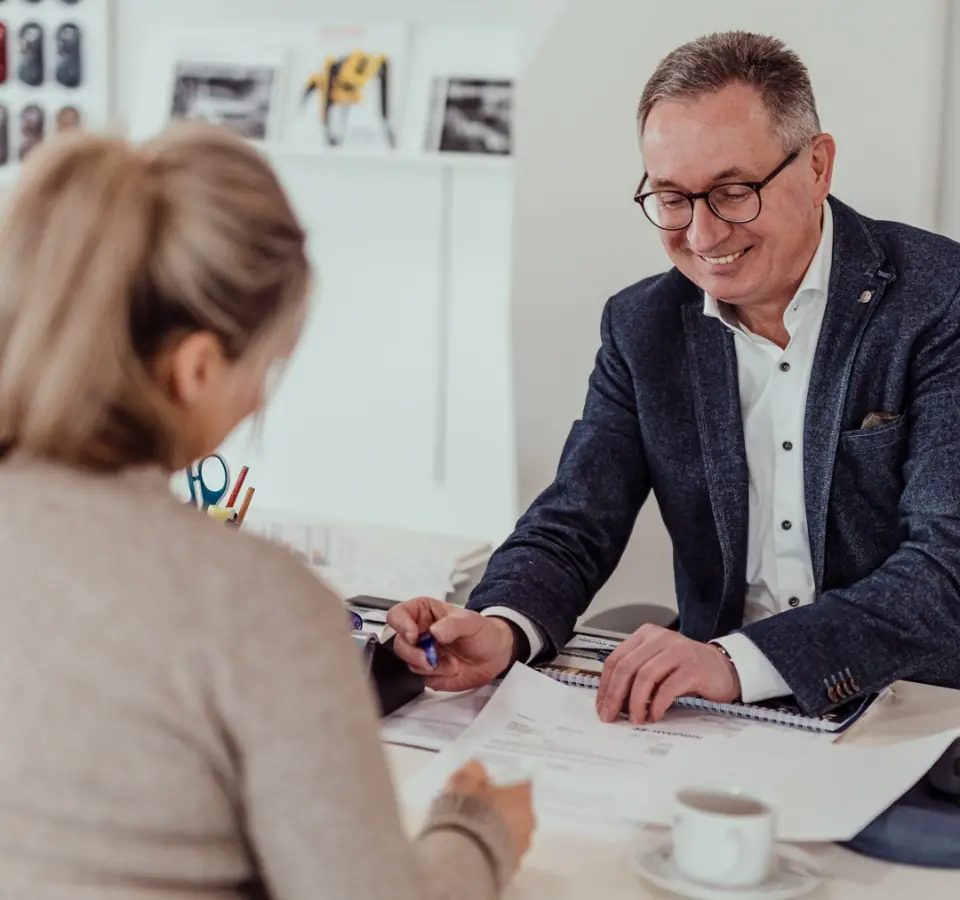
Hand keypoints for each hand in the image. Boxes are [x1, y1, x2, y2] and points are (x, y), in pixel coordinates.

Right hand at [386, 597, 515, 691]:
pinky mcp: (427, 672)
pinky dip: (437, 677)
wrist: (495, 654)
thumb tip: (434, 631)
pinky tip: (451, 669)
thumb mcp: (471, 621)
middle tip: (430, 658)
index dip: (401, 626)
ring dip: (429, 666)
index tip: (414, 636)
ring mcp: (422, 653)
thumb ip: (452, 624)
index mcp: (424, 612)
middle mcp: (419, 632)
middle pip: (398, 643)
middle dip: (414, 653)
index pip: (398, 615)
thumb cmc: (483, 632)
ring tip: (450, 662)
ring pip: (408, 662)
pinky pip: (422, 678)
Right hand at [444, 759, 535, 860]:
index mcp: (522, 795)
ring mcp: (524, 845)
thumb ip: (472, 771)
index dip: (505, 783)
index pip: (521, 782)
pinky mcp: (515, 866)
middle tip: (478, 808)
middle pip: (518, 807)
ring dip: (499, 828)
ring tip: (475, 831)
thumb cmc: (465, 813)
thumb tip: (480, 770)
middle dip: (502, 807)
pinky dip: (495, 847)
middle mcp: (529, 819)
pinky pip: (506, 850)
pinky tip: (477, 847)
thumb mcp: (462, 782)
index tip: (489, 786)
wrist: (464, 859)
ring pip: (513, 830)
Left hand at [595, 625, 740, 723]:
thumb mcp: (658, 665)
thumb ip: (637, 675)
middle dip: (615, 695)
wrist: (726, 668)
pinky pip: (667, 687)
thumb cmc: (688, 669)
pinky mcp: (693, 667)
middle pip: (627, 667)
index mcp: (646, 635)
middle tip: (610, 716)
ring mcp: (677, 651)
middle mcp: (660, 638)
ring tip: (635, 719)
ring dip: (635, 702)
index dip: (605, 685)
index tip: (601, 706)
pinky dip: (656, 704)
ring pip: (644, 676)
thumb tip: (612, 701)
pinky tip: (654, 715)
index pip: (616, 659)